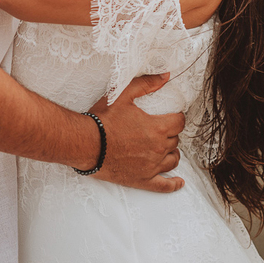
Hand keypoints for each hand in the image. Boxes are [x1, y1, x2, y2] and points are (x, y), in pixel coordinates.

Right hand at [91, 73, 184, 192]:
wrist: (84, 143)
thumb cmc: (101, 120)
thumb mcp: (122, 95)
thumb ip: (146, 84)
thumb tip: (166, 76)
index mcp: (157, 128)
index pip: (179, 122)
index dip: (176, 117)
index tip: (171, 116)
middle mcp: (158, 148)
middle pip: (175, 141)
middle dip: (169, 134)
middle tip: (158, 129)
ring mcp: (151, 166)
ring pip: (172, 160)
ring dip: (171, 153)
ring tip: (164, 149)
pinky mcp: (142, 179)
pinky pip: (164, 185)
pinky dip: (173, 184)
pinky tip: (178, 182)